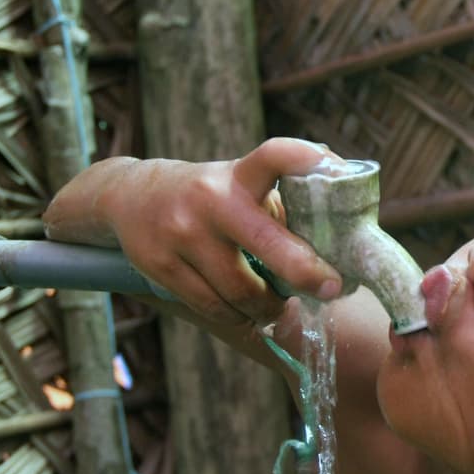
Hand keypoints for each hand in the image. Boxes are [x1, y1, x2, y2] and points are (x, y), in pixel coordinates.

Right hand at [44, 138, 344, 326]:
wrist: (128, 197)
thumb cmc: (211, 197)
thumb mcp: (242, 183)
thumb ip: (284, 202)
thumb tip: (345, 235)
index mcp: (239, 176)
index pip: (272, 156)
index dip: (301, 158)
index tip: (327, 167)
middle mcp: (211, 200)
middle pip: (270, 245)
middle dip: (308, 274)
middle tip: (332, 289)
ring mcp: (183, 233)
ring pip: (243, 292)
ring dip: (269, 306)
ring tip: (277, 305)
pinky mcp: (161, 265)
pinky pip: (214, 308)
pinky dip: (238, 316)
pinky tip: (246, 312)